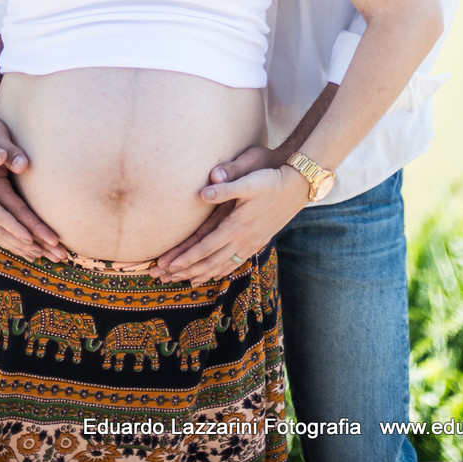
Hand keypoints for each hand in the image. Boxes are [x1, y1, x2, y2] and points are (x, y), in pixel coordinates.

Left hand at [152, 164, 308, 285]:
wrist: (298, 186)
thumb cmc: (270, 179)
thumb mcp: (248, 179)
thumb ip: (226, 186)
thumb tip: (203, 192)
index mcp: (237, 225)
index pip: (206, 247)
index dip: (186, 257)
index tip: (169, 265)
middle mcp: (243, 239)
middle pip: (210, 262)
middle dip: (186, 271)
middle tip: (164, 278)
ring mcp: (251, 243)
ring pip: (222, 266)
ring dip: (201, 274)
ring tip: (184, 282)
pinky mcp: (258, 242)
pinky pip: (235, 263)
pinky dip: (221, 271)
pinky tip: (213, 274)